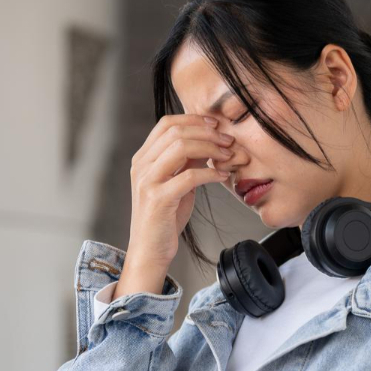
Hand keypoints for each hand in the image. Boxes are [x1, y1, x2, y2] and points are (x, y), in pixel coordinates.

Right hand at [126, 114, 236, 268]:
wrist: (150, 250)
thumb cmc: (164, 218)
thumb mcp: (176, 183)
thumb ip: (187, 162)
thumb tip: (208, 141)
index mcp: (143, 158)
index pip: (167, 123)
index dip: (194, 119)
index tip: (216, 125)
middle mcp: (141, 165)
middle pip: (176, 131)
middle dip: (207, 132)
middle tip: (229, 141)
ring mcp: (147, 181)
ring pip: (181, 147)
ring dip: (211, 148)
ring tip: (228, 156)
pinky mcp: (158, 199)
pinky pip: (189, 176)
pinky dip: (210, 173)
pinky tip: (222, 176)